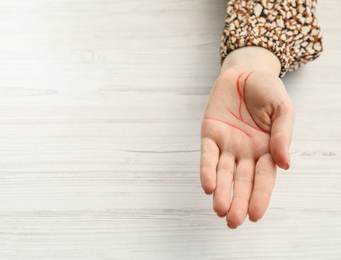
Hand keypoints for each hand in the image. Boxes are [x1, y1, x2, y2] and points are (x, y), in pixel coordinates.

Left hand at [200, 47, 294, 228]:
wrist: (244, 71)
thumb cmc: (267, 90)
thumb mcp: (283, 109)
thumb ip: (283, 135)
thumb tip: (285, 165)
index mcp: (266, 149)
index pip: (263, 179)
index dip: (260, 197)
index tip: (255, 215)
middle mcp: (246, 152)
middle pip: (241, 181)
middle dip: (237, 202)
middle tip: (233, 222)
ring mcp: (227, 144)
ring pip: (223, 173)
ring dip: (221, 191)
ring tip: (219, 209)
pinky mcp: (209, 134)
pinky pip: (207, 155)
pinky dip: (207, 170)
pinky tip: (208, 186)